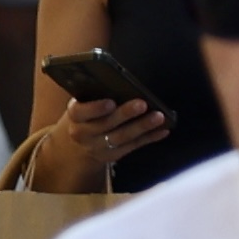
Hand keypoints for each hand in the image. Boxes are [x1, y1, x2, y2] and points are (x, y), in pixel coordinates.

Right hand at [29, 97, 168, 190]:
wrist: (76, 146)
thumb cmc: (86, 116)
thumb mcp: (82, 105)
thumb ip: (95, 96)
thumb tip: (121, 84)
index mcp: (75, 116)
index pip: (81, 112)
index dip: (95, 108)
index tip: (110, 102)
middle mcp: (84, 133)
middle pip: (106, 124)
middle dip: (125, 114)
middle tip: (142, 103)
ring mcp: (98, 147)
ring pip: (122, 137)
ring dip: (142, 126)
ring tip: (158, 116)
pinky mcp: (113, 155)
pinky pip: (133, 146)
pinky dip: (150, 138)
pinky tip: (163, 130)